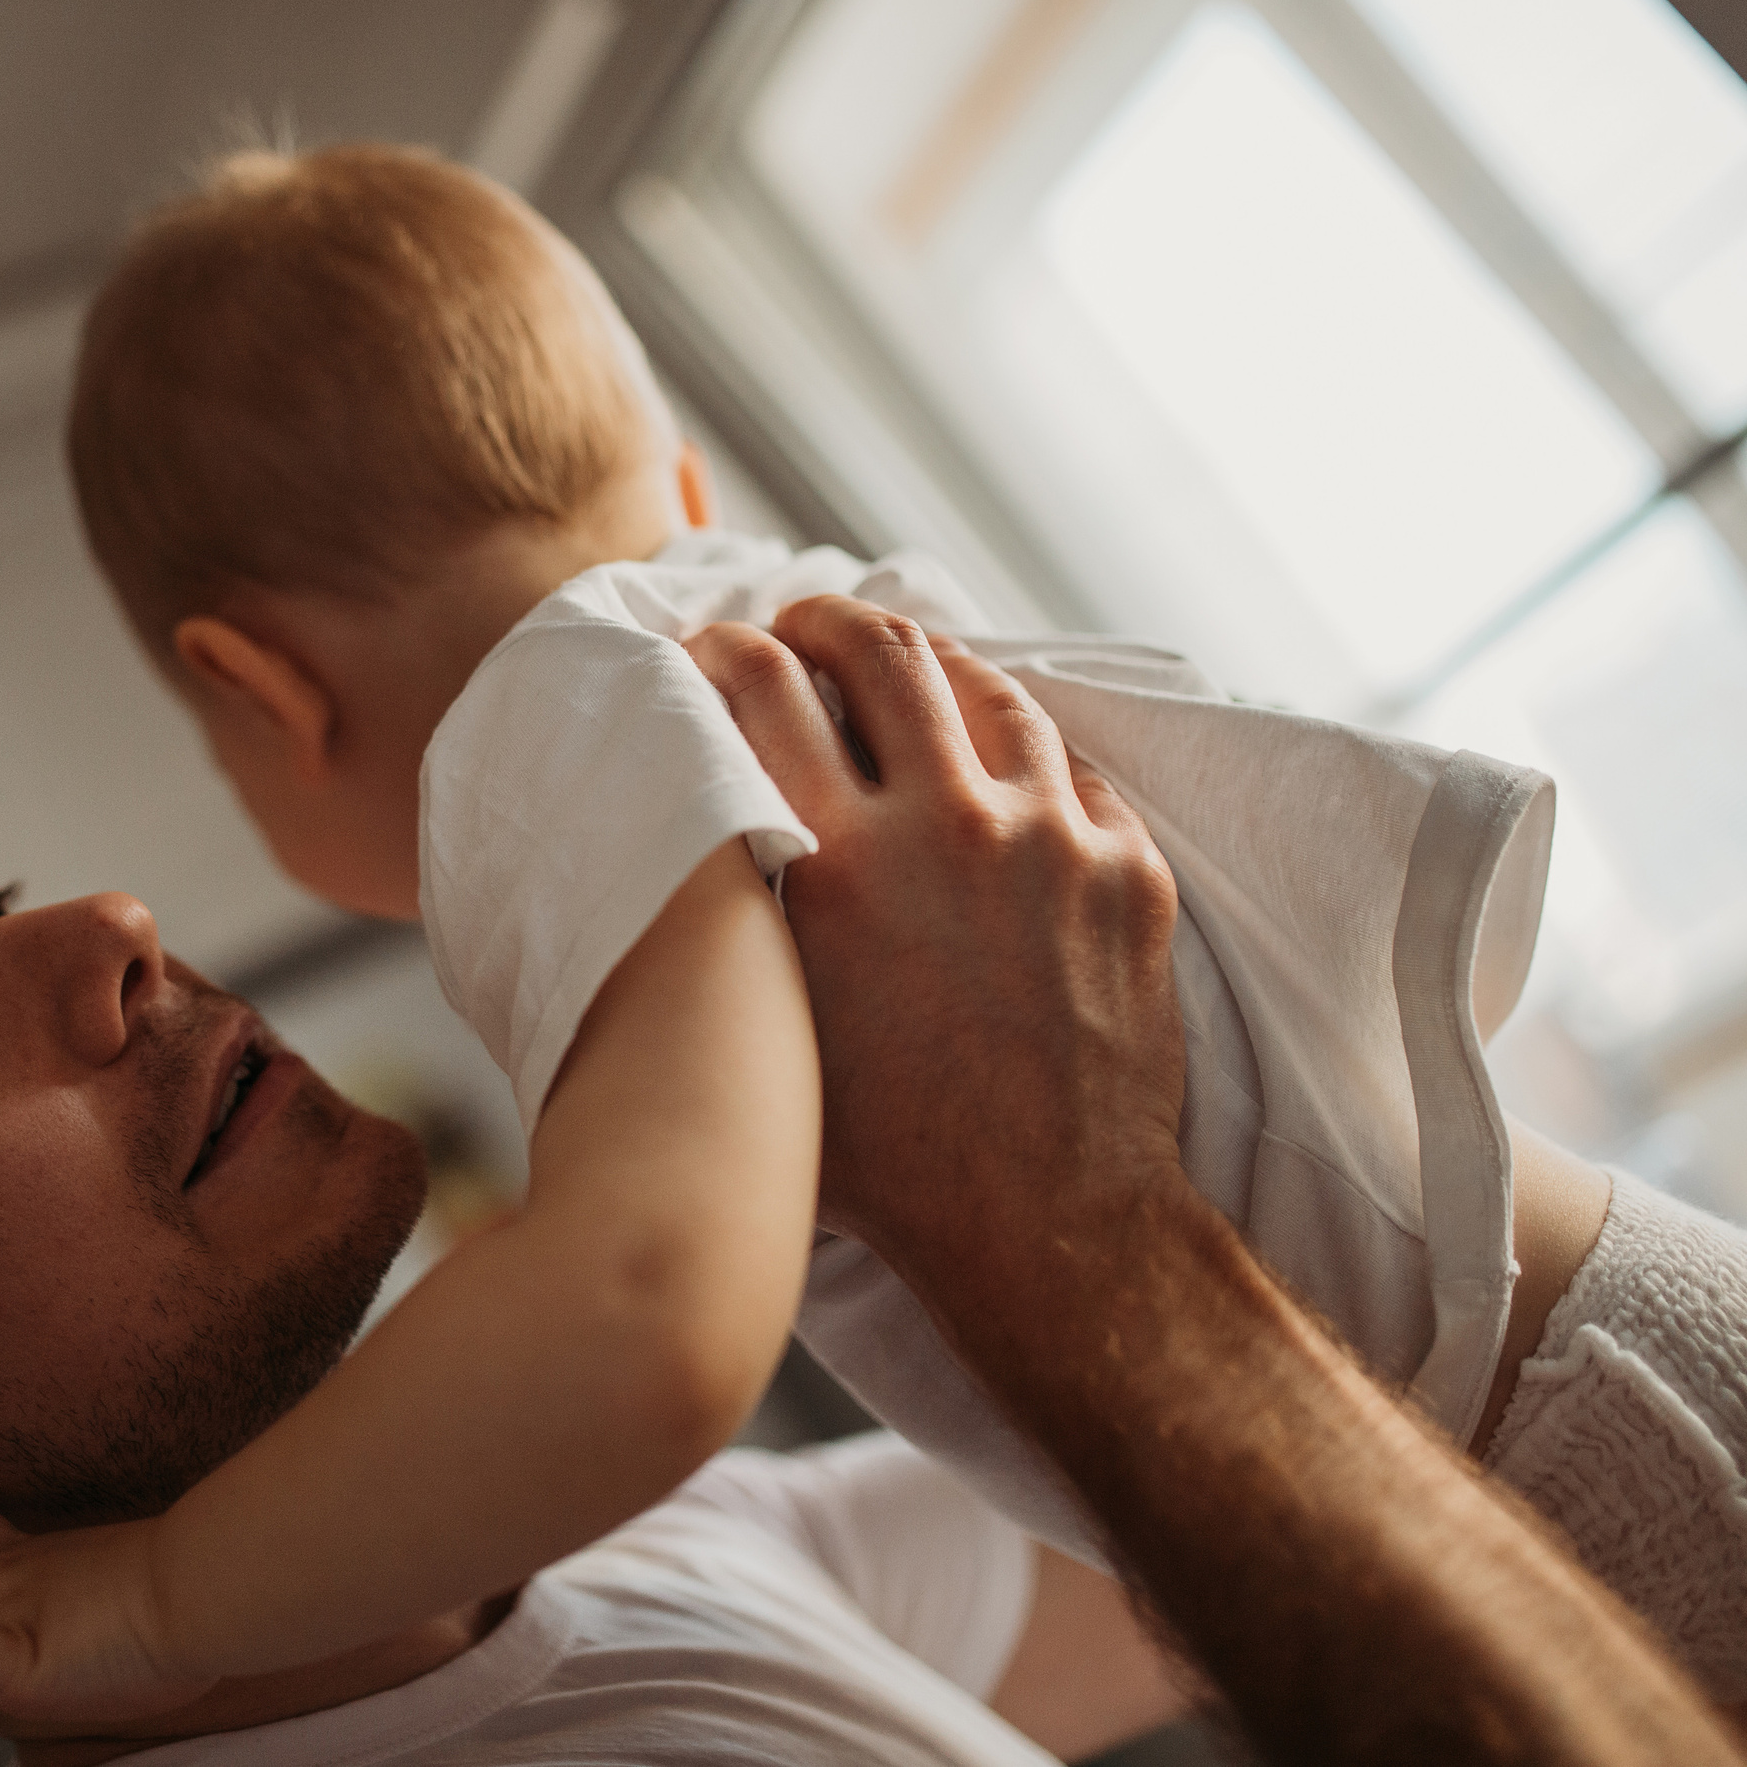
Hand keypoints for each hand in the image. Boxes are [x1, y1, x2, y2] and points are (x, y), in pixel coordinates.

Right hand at [683, 597, 1185, 1304]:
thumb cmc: (887, 1157)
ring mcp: (1054, 840)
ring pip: (990, 690)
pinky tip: (995, 776)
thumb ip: (750, 904)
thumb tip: (719, 819)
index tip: (712, 648)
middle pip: (885, 648)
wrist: (1045, 1224)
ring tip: (905, 679)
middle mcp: (949, 826)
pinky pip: (1071, 770)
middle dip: (829, 620)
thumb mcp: (773, 1020)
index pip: (763, 688)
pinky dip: (1020, 758)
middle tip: (805, 630)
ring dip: (932, 670)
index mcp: (840, 863)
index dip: (724, 647)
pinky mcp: (1130, 871)